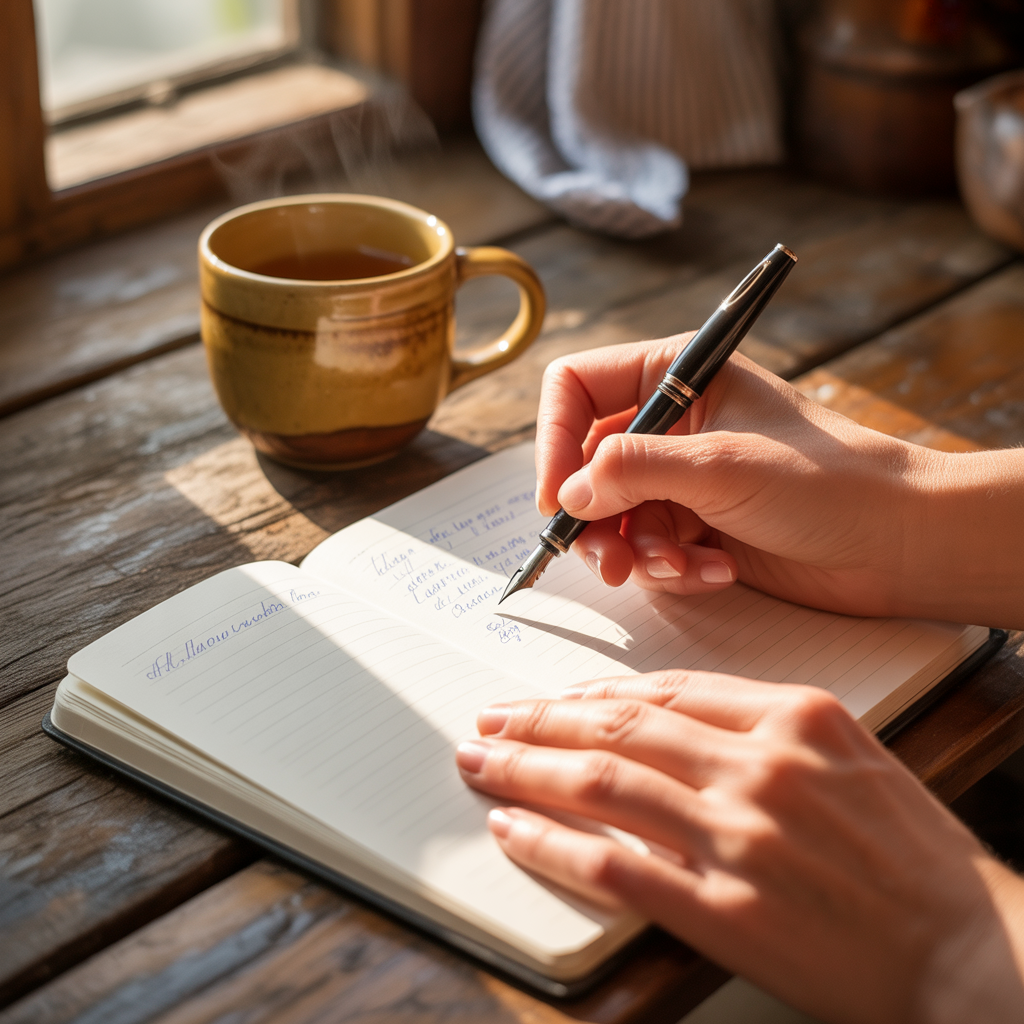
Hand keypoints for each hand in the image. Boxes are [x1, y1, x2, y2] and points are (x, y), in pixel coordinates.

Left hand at [456, 675, 1023, 1023]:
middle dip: (541, 720)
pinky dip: (553, 844)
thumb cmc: (917, 857)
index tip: (551, 698)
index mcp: (796, 717)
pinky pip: (615, 865)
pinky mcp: (727, 910)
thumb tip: (674, 720)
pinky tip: (513, 828)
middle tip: (491, 719)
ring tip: (481, 761)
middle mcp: (760, 766)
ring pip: (603, 785)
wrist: (974, 954)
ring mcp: (740, 837)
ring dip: (528, 769)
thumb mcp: (856, 758)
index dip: (592, 694)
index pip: (664, 692)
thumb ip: (768, 729)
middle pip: (619, 728)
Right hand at [536, 339, 1023, 626]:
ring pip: (613, 515)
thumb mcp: (720, 465)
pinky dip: (673, 568)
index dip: (555, 440)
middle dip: (594, 517)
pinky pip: (649, 549)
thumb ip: (632, 470)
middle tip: (607, 561)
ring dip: (636, 551)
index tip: (558, 497)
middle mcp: (673, 424)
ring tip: (679, 566)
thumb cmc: (827, 481)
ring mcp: (683, 478)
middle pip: (586, 464)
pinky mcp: (698, 525)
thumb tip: (567, 493)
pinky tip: (714, 571)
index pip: (577, 389)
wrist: (899, 543)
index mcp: (676, 377)